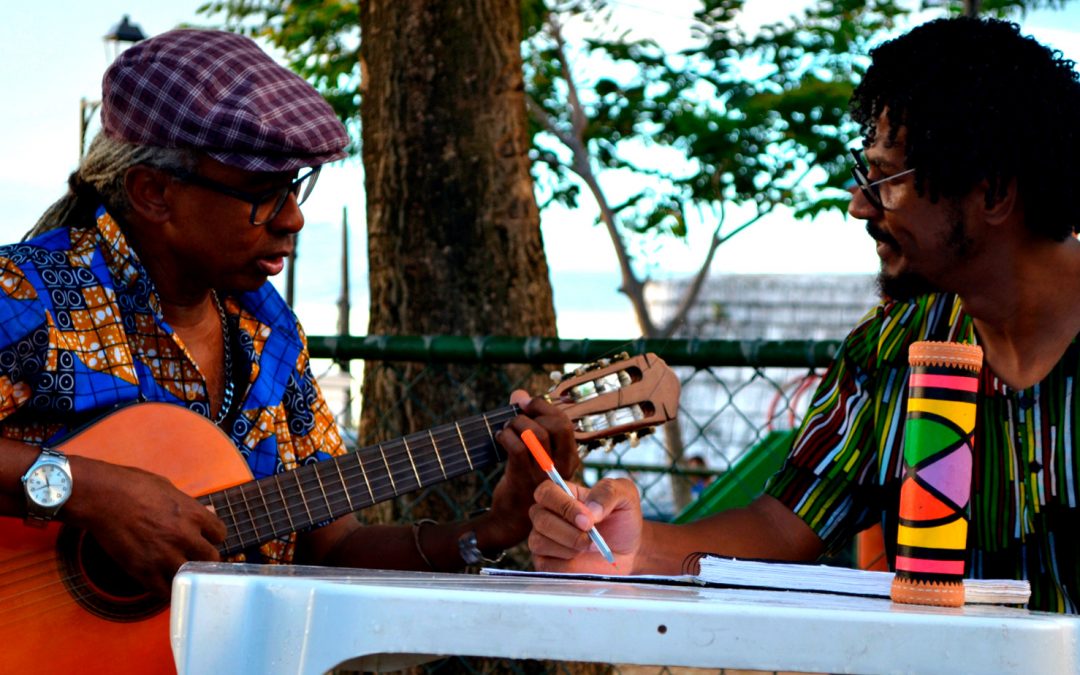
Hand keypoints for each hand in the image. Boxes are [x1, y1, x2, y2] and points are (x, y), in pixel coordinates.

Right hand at [64, 456, 225, 597]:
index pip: (220, 534)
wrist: (102, 498)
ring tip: (181, 573)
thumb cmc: (134, 486)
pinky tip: (164, 584)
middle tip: (195, 558)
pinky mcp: (144, 571)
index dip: (212, 537)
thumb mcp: (170, 489)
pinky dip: (168, 590)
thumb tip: (208, 512)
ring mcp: (165, 556)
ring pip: (192, 577)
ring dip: (188, 576)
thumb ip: (191, 505)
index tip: (204, 539)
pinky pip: (165, 591)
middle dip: (205, 559)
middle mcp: (185, 537)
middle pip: (211, 558)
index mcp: (194, 514)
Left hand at [482, 390, 579, 550]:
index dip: (545, 407)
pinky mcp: (523, 479)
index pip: (565, 423)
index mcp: (569, 459)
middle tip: (517, 416)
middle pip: (557, 424)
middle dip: (534, 412)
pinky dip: (505, 436)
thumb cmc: (523, 481)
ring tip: (506, 428)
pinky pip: (517, 447)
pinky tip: (499, 438)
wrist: (511, 520)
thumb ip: (528, 419)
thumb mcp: (534, 452)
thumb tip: (519, 393)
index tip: (528, 404)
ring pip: (535, 433)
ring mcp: (543, 474)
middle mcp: (561, 466)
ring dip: (516, 423)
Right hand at [528, 476, 643, 573]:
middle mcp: (548, 515)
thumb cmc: (622, 519)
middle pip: (540, 518)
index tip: (587, 519)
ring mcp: (544, 539)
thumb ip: (608, 492)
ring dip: (569, 547)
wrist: (628, 551)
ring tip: (592, 547)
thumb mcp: (625, 495)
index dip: (562, 505)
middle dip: (569, 531)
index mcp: (562, 494)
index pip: (546, 492)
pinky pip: (545, 564)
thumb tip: (590, 510)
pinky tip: (583, 559)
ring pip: (539, 542)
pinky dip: (566, 564)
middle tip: (593, 536)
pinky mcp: (546, 563)